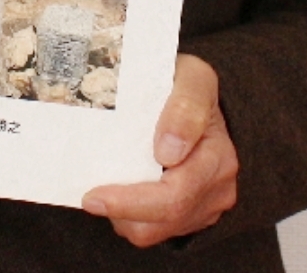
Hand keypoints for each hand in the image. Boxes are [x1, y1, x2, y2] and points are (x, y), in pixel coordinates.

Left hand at [82, 53, 237, 246]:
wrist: (194, 91)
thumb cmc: (187, 81)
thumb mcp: (192, 76)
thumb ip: (186, 106)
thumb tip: (169, 153)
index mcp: (218, 157)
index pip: (174, 195)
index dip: (132, 201)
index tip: (95, 193)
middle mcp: (218, 187)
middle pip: (164, 217)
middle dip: (122, 211)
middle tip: (88, 197)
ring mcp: (205, 203)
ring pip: (157, 230)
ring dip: (126, 217)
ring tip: (105, 190)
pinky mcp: (192, 212)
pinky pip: (158, 228)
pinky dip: (134, 216)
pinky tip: (121, 190)